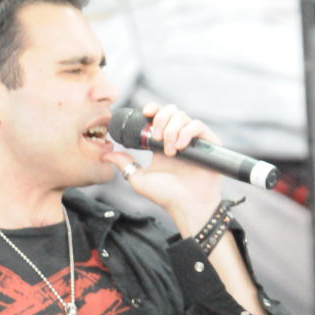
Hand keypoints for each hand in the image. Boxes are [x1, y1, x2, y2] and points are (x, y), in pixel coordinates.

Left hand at [103, 103, 222, 233]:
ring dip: (172, 129)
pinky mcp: (208, 143)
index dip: (152, 109)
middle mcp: (178, 138)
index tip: (145, 113)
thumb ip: (124, 164)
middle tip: (155, 138)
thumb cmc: (166, 196)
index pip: (158, 116)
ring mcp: (193, 140)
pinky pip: (198, 125)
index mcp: (162, 143)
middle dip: (161, 119)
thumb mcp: (139, 178)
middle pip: (171, 111)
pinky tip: (181, 147)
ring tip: (170, 150)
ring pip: (183, 116)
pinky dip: (187, 132)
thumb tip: (106, 154)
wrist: (187, 206)